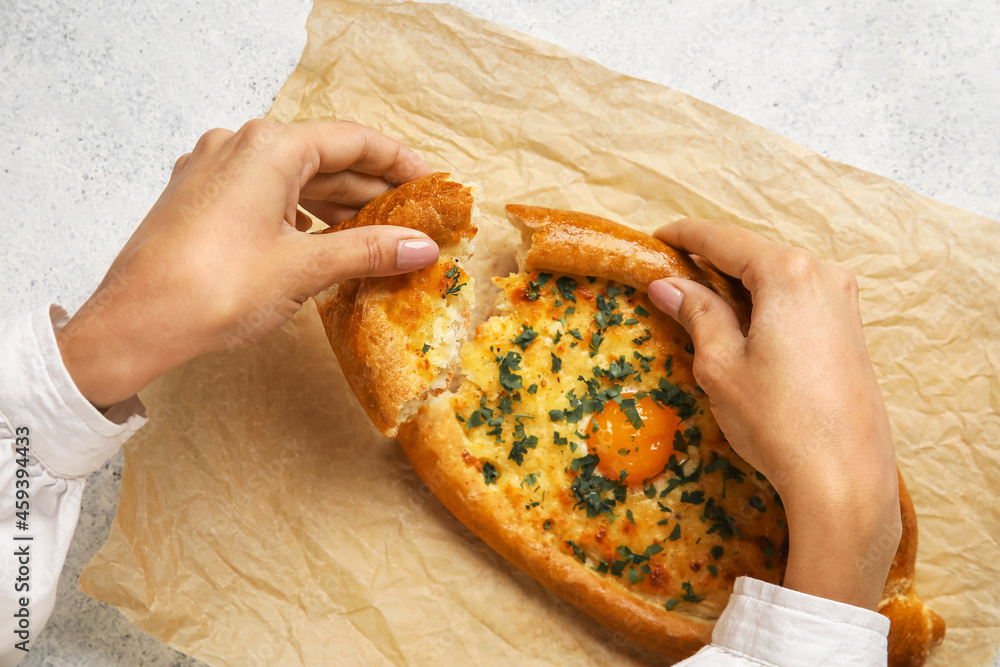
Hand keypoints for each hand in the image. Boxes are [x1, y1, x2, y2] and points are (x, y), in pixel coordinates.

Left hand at [57, 119, 438, 408]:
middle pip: (324, 159)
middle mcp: (237, 146)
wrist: (134, 324)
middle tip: (414, 218)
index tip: (433, 184)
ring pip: (293, 179)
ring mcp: (213, 171)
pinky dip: (301, 214)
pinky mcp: (199, 199)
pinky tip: (322, 239)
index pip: (353, 141)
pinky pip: (264, 195)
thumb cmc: (211, 289)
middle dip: (372, 190)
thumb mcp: (304, 268)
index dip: (400, 163)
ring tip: (378, 234)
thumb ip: (369, 250)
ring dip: (338, 204)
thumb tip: (421, 246)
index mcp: (268, 147)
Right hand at [647, 218, 900, 610]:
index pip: (724, 239)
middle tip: (670, 276)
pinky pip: (798, 298)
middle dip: (711, 261)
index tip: (655, 238)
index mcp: (788, 273)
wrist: (845, 477)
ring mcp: (843, 301)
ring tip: (699, 304)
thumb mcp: (721, 364)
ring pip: (777, 277)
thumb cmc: (777, 420)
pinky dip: (764, 303)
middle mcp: (823, 274)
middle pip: (753, 254)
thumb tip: (666, 284)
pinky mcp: (850, 329)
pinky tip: (742, 327)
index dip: (684, 236)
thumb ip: (696, 313)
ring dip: (738, 285)